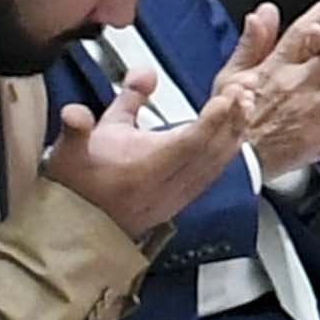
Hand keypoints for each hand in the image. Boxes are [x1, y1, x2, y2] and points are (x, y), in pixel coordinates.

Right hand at [44, 38, 244, 239]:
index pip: (188, 143)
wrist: (73, 232)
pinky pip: (213, 174)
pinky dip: (227, 150)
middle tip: (246, 88)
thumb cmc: (75, 187)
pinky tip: (235, 134)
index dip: (211, 120)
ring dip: (234, 131)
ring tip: (247, 103)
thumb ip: (87, 115)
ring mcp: (176, 196)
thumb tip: (113, 86)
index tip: (227, 96)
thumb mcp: (73, 147)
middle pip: (212, 151)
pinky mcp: (180, 201)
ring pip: (217, 163)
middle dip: (232, 117)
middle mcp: (166, 186)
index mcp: (143, 170)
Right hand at [238, 0, 319, 173]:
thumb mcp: (230, 78)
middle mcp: (298, 88)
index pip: (301, 36)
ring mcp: (311, 115)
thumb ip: (252, 44)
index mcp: (276, 71)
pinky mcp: (317, 142)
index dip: (319, 17)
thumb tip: (264, 11)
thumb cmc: (226, 121)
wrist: (228, 163)